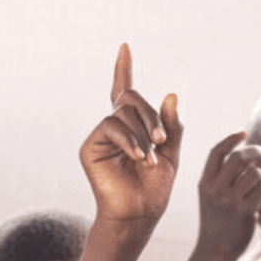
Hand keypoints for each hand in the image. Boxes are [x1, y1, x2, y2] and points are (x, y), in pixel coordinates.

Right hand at [78, 44, 181, 226]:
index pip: (125, 91)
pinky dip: (129, 140)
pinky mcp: (89, 147)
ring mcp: (100, 136)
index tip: (125, 46)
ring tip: (150, 158)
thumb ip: (172, 125)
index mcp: (133, 127)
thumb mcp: (172, 152)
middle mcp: (114, 127)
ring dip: (143, 132)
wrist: (139, 214)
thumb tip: (170, 94)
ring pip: (123, 112)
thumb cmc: (155, 188)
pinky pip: (110, 126)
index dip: (123, 69)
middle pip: (130, 99)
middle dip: (150, 115)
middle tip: (162, 140)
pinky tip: (139, 158)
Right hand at [195, 131, 260, 260]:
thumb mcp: (211, 197)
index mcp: (205, 183)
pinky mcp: (244, 211)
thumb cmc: (217, 221)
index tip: (244, 132)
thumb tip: (249, 154)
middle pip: (239, 157)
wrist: (215, 250)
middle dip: (256, 151)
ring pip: (255, 173)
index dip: (231, 139)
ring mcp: (229, 200)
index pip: (217, 152)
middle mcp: (215, 189)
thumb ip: (224, 176)